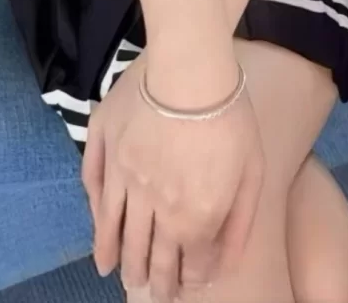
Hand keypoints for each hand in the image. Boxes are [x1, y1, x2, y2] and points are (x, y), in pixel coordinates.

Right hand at [82, 53, 263, 301]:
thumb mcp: (252, 172)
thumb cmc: (230, 116)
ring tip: (118, 274)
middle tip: (151, 291)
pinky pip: (96, 190)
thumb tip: (222, 266)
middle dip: (152, 280)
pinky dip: (96, 219)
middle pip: (149, 256)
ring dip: (119, 259)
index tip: (185, 285)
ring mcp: (124, 176)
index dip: (187, 279)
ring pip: (116, 231)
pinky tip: (99, 234)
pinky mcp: (104, 147)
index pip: (188, 264)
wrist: (190, 67)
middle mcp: (154, 206)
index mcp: (193, 216)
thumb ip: (238, 224)